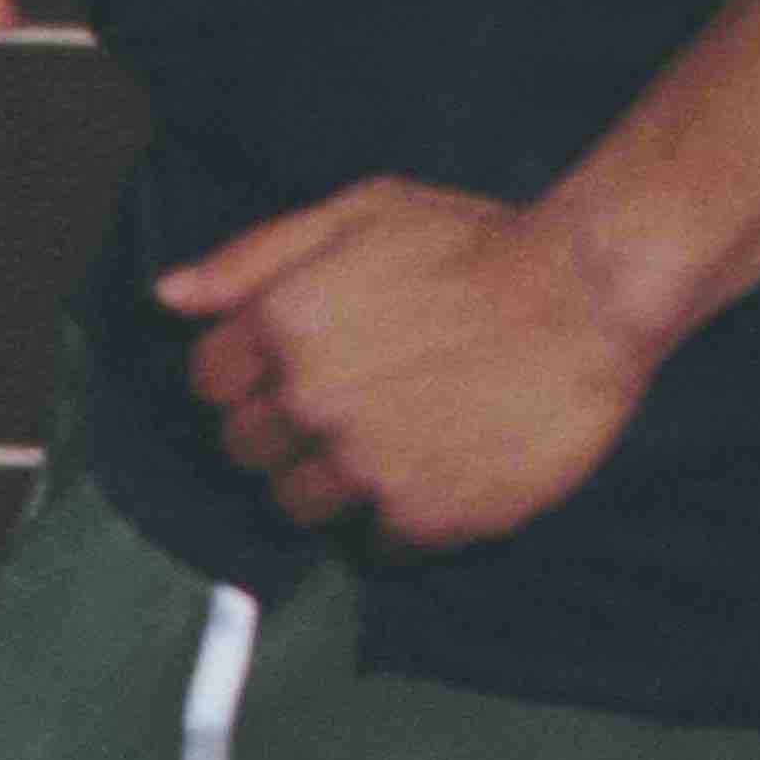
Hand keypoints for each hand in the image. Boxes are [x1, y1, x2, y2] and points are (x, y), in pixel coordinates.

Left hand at [155, 180, 668, 555]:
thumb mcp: (361, 212)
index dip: (245, 379)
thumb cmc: (478, 244)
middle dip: (283, 433)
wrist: (589, 292)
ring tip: (390, 444)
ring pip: (300, 507)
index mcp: (284, 324)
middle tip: (347, 407)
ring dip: (332, 485)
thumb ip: (257, 255)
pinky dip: (398, 523)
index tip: (287, 374)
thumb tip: (170, 295)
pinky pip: (378, 547)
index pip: (208, 384)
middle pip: (247, 452)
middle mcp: (311, 401)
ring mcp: (365, 465)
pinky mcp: (423, 515)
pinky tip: (435, 473)